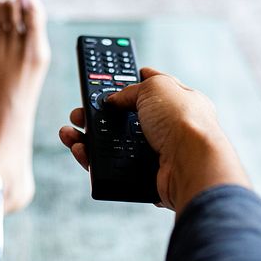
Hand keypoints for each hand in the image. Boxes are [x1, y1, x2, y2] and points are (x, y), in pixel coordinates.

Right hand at [59, 67, 249, 214]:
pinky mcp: (144, 177)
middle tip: (79, 113)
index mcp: (178, 103)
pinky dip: (93, 160)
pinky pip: (111, 168)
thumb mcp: (156, 87)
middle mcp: (167, 128)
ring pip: (113, 145)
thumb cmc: (183, 122)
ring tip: (69, 134)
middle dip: (97, 115)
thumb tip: (114, 99)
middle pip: (123, 119)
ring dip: (88, 138)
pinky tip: (81, 151)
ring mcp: (155, 154)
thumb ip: (131, 89)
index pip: (149, 89)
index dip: (126, 84)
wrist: (191, 164)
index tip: (105, 83)